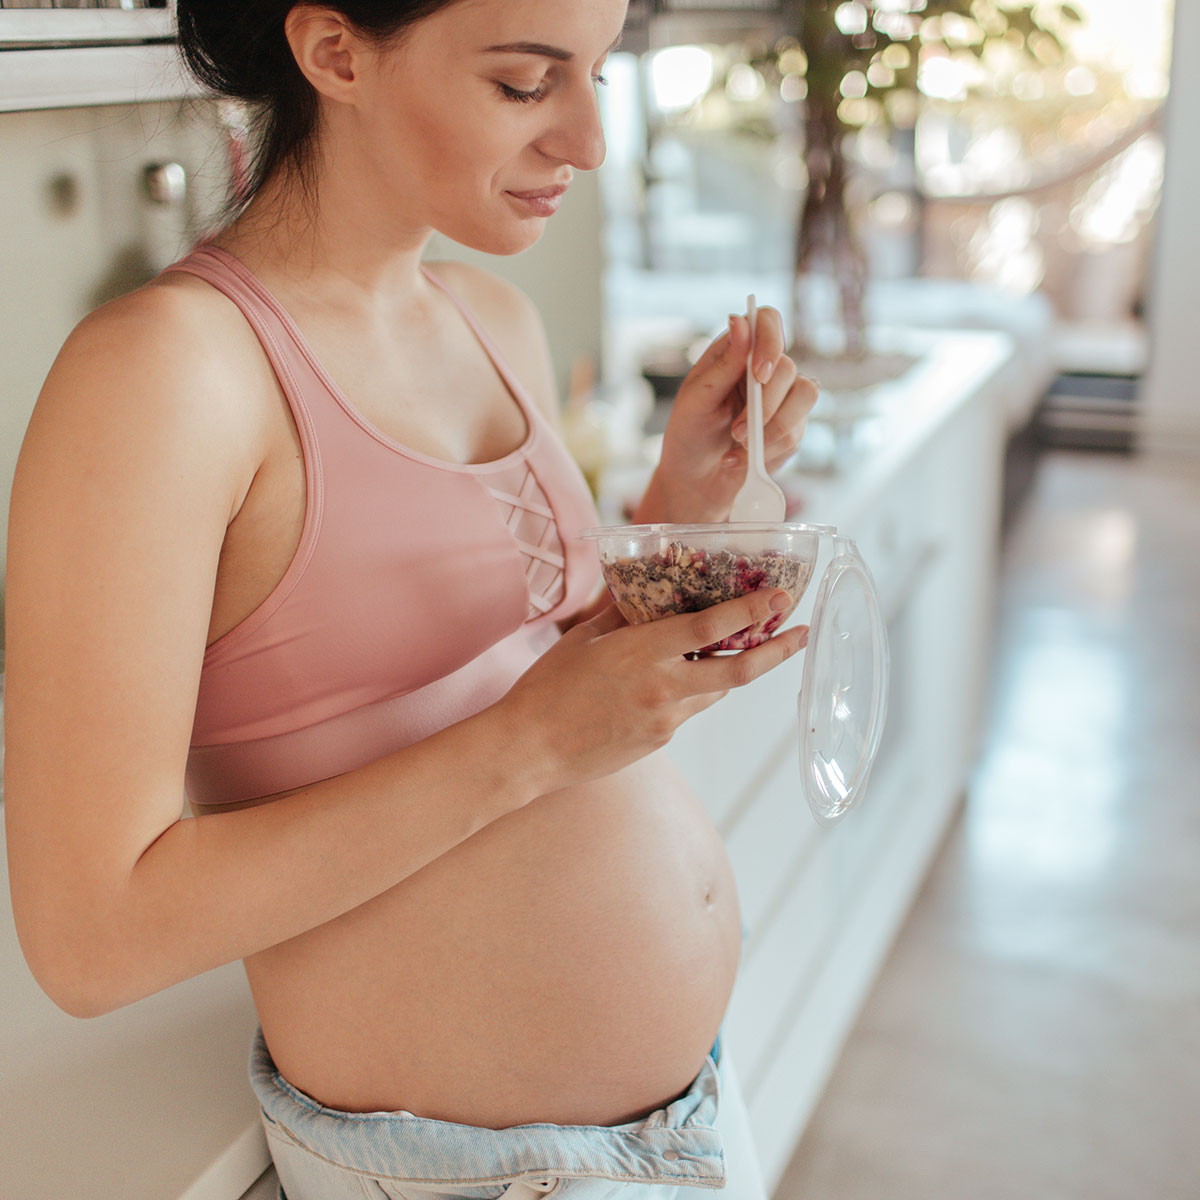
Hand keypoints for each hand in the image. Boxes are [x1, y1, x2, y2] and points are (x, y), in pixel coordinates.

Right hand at [499, 589, 808, 793]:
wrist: (529, 749)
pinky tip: (677, 680)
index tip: (779, 598)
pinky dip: (693, 691)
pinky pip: (688, 710)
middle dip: (777, 651)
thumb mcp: (582, 639)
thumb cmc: (547, 687)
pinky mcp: (660, 742)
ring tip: (749, 649)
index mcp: (642, 653)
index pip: (711, 629)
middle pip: (738, 672)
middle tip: (802, 633)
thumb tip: (644, 593)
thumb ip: (621, 615)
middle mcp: (663, 688)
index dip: (751, 611)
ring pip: (715, 692)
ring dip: (733, 670)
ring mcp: (665, 720)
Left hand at [634, 306, 818, 523]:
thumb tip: (740, 320)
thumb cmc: (689, 434)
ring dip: (773, 428)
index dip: (771, 340)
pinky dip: (771, 448)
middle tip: (736, 431)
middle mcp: (763, 368)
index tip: (759, 374)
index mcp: (736, 351)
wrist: (696, 481)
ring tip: (740, 446)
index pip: (767, 320)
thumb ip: (723, 363)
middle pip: (787, 367)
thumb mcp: (697, 399)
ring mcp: (783, 397)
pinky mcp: (793, 425)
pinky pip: (798, 430)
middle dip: (764, 405)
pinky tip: (746, 458)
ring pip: (805, 395)